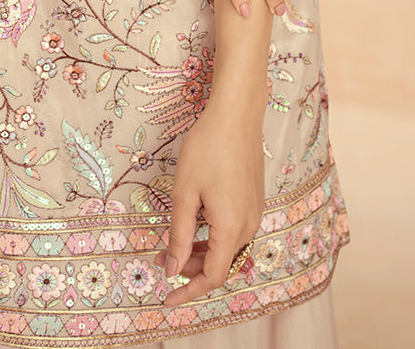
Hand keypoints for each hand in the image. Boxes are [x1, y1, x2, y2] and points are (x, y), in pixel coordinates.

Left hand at [155, 97, 265, 307]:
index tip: (167, 301)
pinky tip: (194, 224)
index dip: (189, 291)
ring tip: (173, 243)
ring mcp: (254, 212)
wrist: (237, 113)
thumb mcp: (185, 193)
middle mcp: (249, 225)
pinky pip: (234, 231)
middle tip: (160, 259)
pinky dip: (213, 237)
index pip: (213, 276)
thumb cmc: (207, 147)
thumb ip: (179, 235)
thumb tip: (174, 269)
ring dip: (201, 252)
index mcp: (232, 227)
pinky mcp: (254, 199)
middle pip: (221, 264)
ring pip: (227, 248)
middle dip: (190, 269)